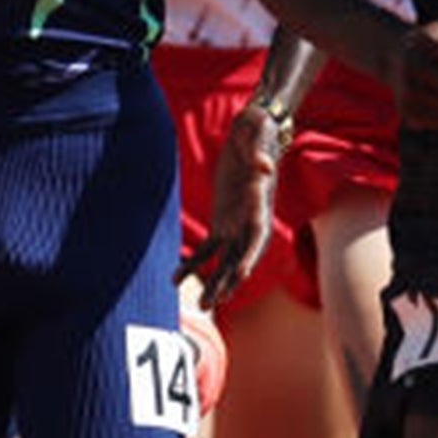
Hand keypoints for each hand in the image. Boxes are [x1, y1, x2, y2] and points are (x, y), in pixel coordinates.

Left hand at [183, 100, 285, 306]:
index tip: (242, 274)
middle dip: (228, 281)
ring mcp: (236, 223)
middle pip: (240, 256)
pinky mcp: (222, 220)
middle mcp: (250, 219)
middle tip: (214, 304)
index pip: (257, 235)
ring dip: (215, 282)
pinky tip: (176, 279)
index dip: (250, 255)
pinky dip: (194, 263)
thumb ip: (259, 151)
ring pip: (225, 260)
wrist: (254, 130)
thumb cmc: (258, 129)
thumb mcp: (259, 133)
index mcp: (259, 203)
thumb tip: (262, 167)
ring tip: (202, 307)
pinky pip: (208, 248)